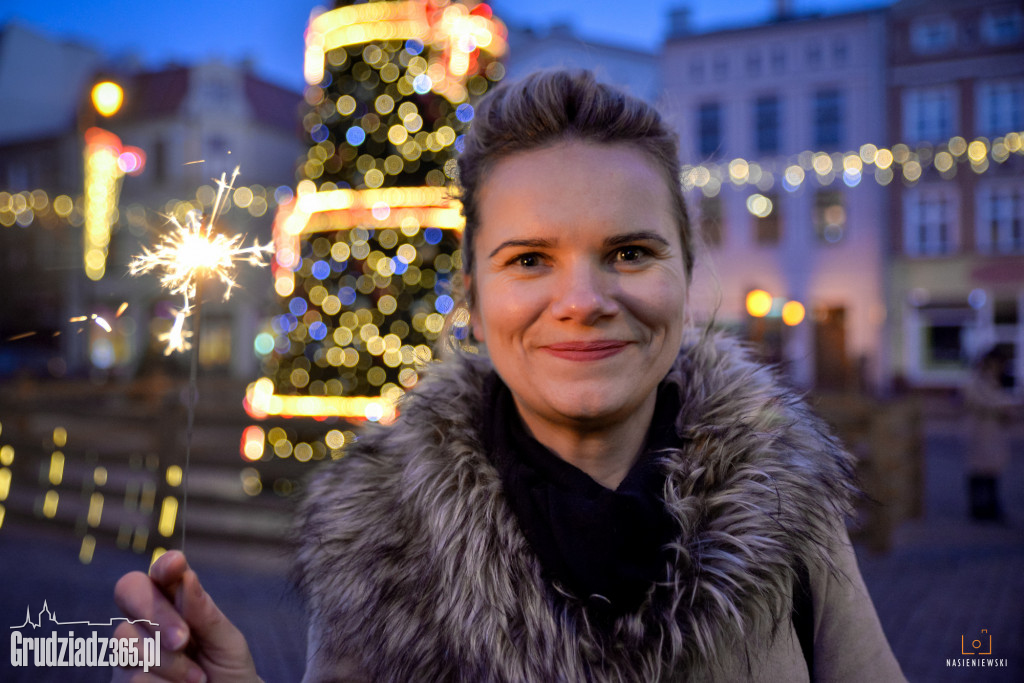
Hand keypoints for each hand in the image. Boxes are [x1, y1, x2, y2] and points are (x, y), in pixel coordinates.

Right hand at [112, 550, 260, 681]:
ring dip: (167, 662)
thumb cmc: (228, 672)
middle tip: (182, 640)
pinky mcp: (122, 679)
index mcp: (179, 601)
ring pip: (127, 638)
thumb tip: (187, 577)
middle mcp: (149, 619)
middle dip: (156, 613)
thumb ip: (205, 614)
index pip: (162, 572)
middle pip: (129, 590)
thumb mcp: (228, 643)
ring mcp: (131, 648)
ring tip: (197, 678)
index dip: (164, 565)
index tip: (176, 566)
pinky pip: (130, 674)